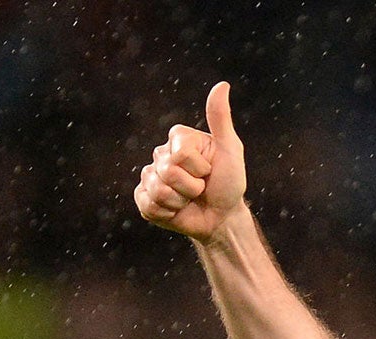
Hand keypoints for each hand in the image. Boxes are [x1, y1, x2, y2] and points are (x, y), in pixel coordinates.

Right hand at [134, 81, 249, 243]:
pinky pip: (147, 205)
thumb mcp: (230, 150)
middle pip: (167, 172)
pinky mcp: (144, 200)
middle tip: (200, 189)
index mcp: (179, 139)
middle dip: (191, 188)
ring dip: (180, 202)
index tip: (209, 171)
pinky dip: (166, 214)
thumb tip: (222, 85)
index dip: (199, 169)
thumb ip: (221, 119)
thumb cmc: (229, 182)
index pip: (180, 154)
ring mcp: (151, 177)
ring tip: (188, 200)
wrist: (223, 217)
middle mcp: (161, 154)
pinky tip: (176, 211)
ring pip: (157, 191)